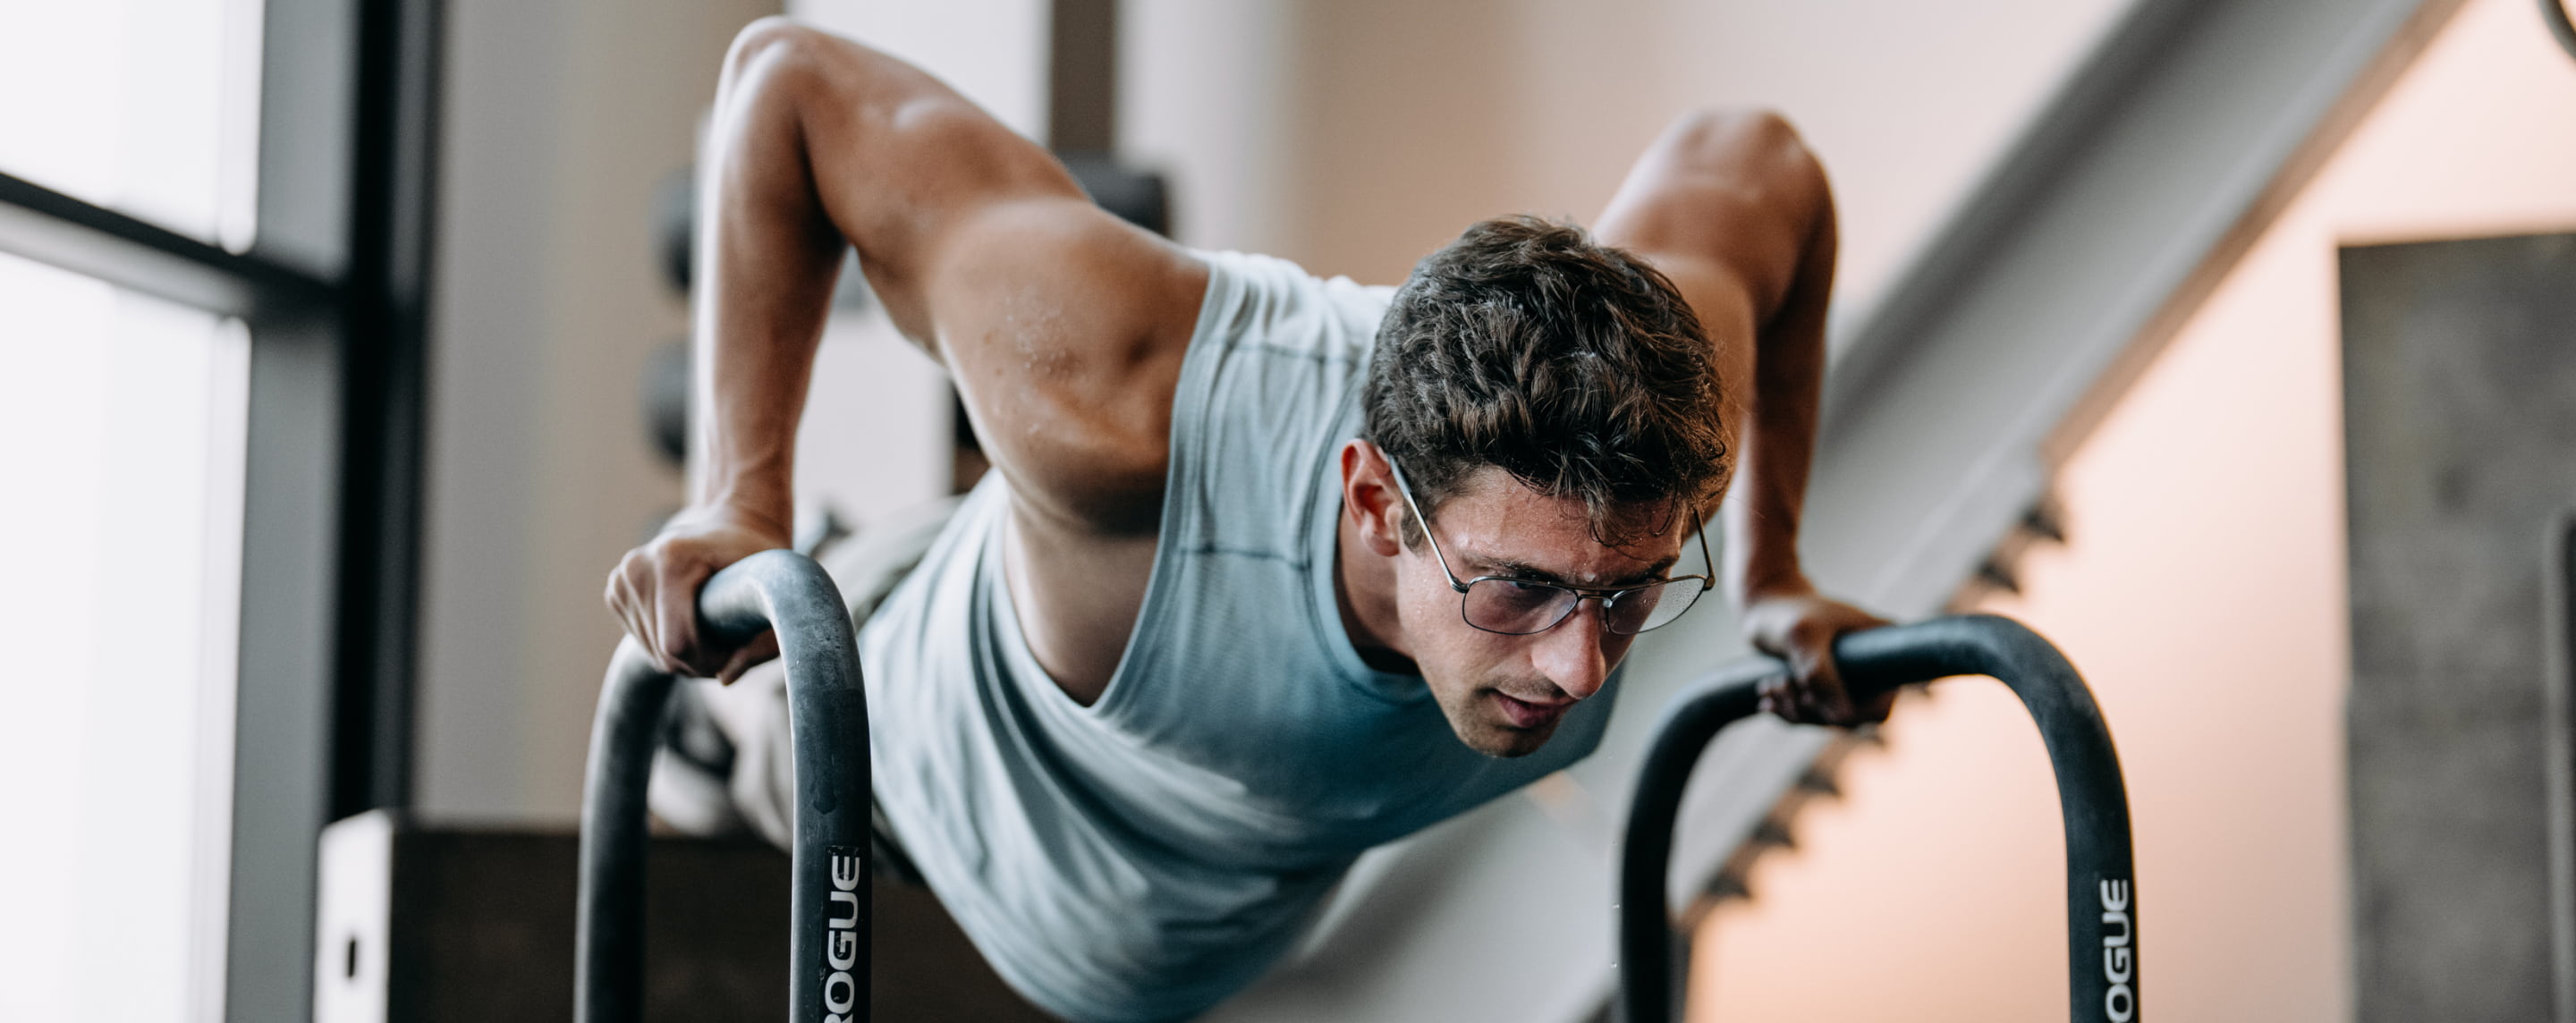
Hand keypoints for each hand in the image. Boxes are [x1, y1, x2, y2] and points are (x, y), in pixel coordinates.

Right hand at [604, 504, 791, 682]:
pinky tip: (689, 620)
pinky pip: (642, 640)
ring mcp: (622, 576)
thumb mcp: (776, 595)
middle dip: (699, 661)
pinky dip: (667, 643)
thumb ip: (764, 643)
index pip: (676, 643)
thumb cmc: (760, 561)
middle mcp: (638, 566)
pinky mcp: (616, 589)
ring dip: (685, 655)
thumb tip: (725, 679)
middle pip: (663, 653)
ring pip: (651, 651)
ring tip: (712, 630)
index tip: (735, 650)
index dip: (709, 661)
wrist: (735, 526)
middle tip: (728, 645)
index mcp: (671, 559)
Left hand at [1741, 583, 1893, 725]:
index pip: (1882, 704)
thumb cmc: (1787, 612)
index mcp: (1880, 649)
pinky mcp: (1825, 687)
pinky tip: (1768, 695)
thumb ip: (1820, 675)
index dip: (1852, 714)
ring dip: (1795, 710)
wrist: (1765, 602)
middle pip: (1850, 717)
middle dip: (1811, 710)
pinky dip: (1788, 710)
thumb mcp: (1802, 638)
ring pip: (1827, 719)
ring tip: (1770, 685)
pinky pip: (1811, 715)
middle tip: (1781, 684)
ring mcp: (1848, 680)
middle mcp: (1870, 669)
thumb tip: (1844, 718)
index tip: (1811, 698)